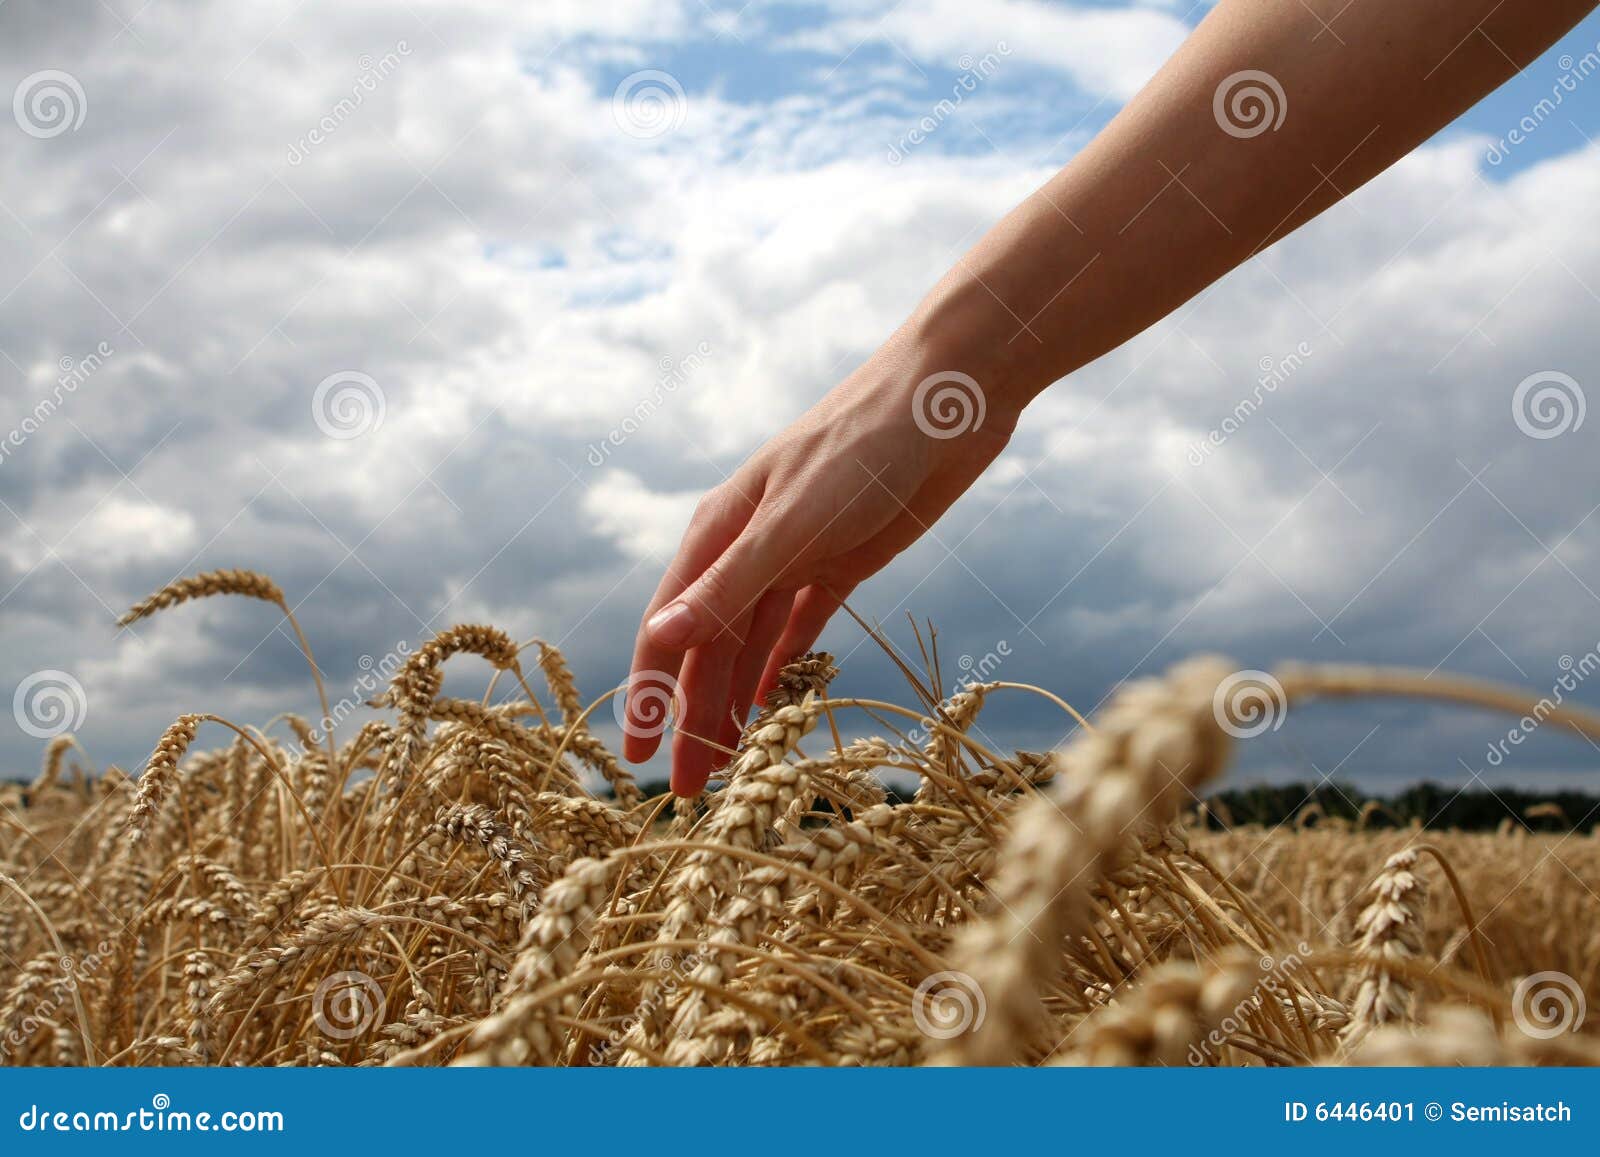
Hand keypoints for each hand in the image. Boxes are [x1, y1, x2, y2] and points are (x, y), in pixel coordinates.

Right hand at [623, 331, 1018, 794]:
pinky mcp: (841, 563)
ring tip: (729, 766)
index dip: (648, 696)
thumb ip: (732, 583)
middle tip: (692, 792)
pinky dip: (782, 671)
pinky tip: (774, 709)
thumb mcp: (794, 520)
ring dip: (736, 705)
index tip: (637, 759)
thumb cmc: (865, 443)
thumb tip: (664, 637)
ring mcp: (794, 557)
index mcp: (719, 534)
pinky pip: (798, 629)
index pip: (668, 629)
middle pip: (708, 650)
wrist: (948, 396)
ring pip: (750, 647)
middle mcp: (746, 549)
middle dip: (693, 719)